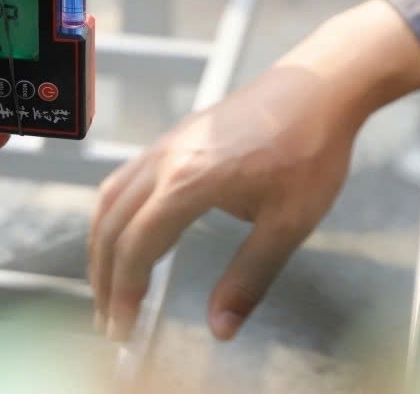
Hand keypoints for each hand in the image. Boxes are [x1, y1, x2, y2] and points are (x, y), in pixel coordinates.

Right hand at [89, 0, 419, 341]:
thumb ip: (250, 278)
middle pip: (111, 225)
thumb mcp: (289, 224)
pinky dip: (112, 217)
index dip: (125, 293)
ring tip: (107, 287)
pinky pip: (123, 180)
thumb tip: (221, 328)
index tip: (124, 330)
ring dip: (101, 247)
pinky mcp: (171, 139)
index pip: (137, 246)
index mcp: (188, 181)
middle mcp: (164, 160)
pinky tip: (125, 237)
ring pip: (108, 199)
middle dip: (103, 278)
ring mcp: (164, 145)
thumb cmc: (309, 151)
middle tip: (109, 322)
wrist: (317, 88)